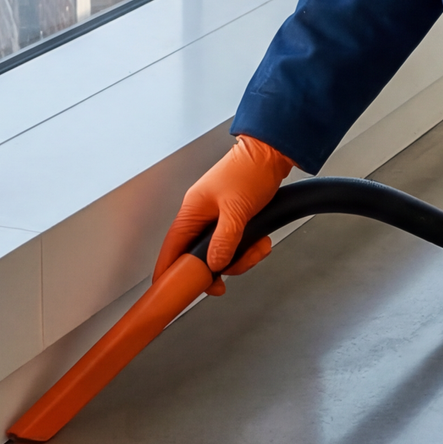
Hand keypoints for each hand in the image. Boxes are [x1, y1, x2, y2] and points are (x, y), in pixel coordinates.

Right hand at [156, 135, 291, 279]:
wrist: (273, 152)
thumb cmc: (250, 170)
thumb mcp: (236, 209)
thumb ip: (224, 240)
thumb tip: (214, 264)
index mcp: (192, 211)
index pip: (172, 248)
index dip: (169, 271)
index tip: (169, 290)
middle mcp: (202, 216)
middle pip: (201, 256)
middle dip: (224, 266)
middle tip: (238, 266)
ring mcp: (219, 219)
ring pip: (223, 253)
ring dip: (243, 256)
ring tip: (259, 247)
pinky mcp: (235, 219)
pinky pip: (238, 244)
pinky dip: (252, 247)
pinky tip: (263, 240)